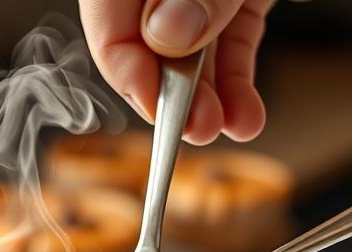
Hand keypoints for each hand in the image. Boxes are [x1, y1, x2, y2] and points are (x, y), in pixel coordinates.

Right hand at [79, 0, 272, 144]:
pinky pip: (229, 43)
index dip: (127, 71)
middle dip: (176, 95)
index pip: (107, 23)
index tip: (155, 108)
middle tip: (195, 127)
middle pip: (147, 45)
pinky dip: (237, 81)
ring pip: (193, 52)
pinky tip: (244, 113)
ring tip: (229, 126)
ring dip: (212, 99)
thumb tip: (167, 32)